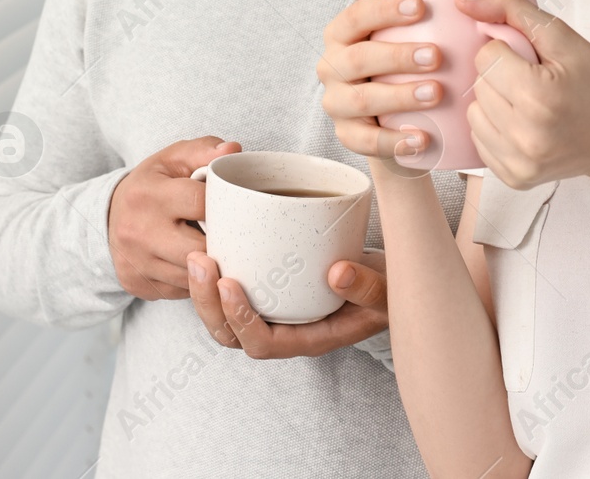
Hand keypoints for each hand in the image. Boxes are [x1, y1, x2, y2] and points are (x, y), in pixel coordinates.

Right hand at [107, 136, 239, 300]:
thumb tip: (233, 150)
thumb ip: (204, 150)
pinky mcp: (136, 285)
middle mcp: (138, 230)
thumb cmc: (151, 185)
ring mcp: (136, 262)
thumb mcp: (172, 159)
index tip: (235, 207)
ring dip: (212, 267)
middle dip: (223, 243)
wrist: (108, 216)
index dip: (225, 205)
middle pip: (201, 248)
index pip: (201, 203)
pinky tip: (197, 266)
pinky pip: (181, 291)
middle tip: (237, 236)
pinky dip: (194, 281)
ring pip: (193, 275)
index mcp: (148, 194)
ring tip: (219, 250)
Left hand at [185, 249, 389, 357]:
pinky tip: (211, 244)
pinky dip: (218, 275)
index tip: (229, 284)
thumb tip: (336, 274)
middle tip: (199, 261)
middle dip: (207, 303)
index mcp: (311, 338)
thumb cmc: (391, 288)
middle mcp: (287, 330)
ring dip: (205, 290)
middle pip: (232, 334)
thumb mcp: (391, 290)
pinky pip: (236, 291)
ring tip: (197, 255)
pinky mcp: (272, 289)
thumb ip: (369, 287)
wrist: (392, 277)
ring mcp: (277, 311)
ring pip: (225, 316)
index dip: (241, 320)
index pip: (263, 344)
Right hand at [318, 0, 440, 161]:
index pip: (356, 16)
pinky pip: (366, 141)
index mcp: (339, 35)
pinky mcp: (347, 134)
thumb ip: (380, 0)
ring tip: (436, 93)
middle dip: (398, 56)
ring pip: (363, 99)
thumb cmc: (390, 62)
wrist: (386, 114)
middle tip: (437, 55)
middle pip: (359, 59)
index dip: (386, 10)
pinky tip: (422, 138)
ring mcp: (336, 103)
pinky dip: (394, 141)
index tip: (421, 7)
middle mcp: (330, 67)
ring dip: (400, 96)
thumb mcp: (386, 29)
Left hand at [455, 0, 589, 191]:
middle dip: (501, 74)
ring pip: (474, 111)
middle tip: (537, 81)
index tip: (535, 60)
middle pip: (478, 83)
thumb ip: (513, 12)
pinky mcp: (515, 178)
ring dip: (496, 101)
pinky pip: (480, 139)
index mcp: (538, 96)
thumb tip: (464, 3)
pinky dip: (497, 128)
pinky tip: (526, 125)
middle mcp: (524, 135)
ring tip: (531, 103)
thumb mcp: (567, 40)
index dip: (508, 50)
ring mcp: (519, 162)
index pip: (485, 56)